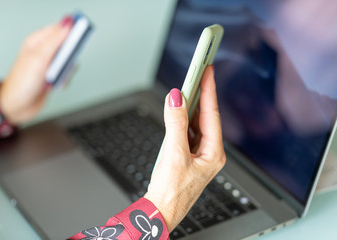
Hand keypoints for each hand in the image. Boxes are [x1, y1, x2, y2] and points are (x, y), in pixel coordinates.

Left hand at [0, 16, 72, 124]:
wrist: (18, 106)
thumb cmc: (22, 82)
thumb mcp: (39, 58)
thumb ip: (54, 41)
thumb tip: (67, 27)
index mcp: (37, 41)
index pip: (59, 29)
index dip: (71, 31)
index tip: (80, 35)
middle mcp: (43, 51)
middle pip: (67, 46)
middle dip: (69, 56)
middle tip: (65, 63)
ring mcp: (49, 64)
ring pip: (70, 62)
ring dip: (67, 71)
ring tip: (56, 76)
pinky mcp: (53, 76)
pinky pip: (68, 74)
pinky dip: (65, 80)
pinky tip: (55, 84)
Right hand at [144, 65, 225, 231]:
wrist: (162, 211)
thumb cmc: (171, 191)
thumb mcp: (173, 154)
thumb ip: (175, 124)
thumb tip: (175, 99)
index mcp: (213, 153)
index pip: (212, 114)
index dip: (209, 90)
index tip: (207, 70)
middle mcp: (209, 153)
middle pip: (207, 117)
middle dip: (202, 95)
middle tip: (198, 73)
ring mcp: (199, 154)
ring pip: (197, 124)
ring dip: (192, 107)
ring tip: (188, 88)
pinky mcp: (189, 156)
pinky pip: (189, 132)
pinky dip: (184, 120)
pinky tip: (179, 112)